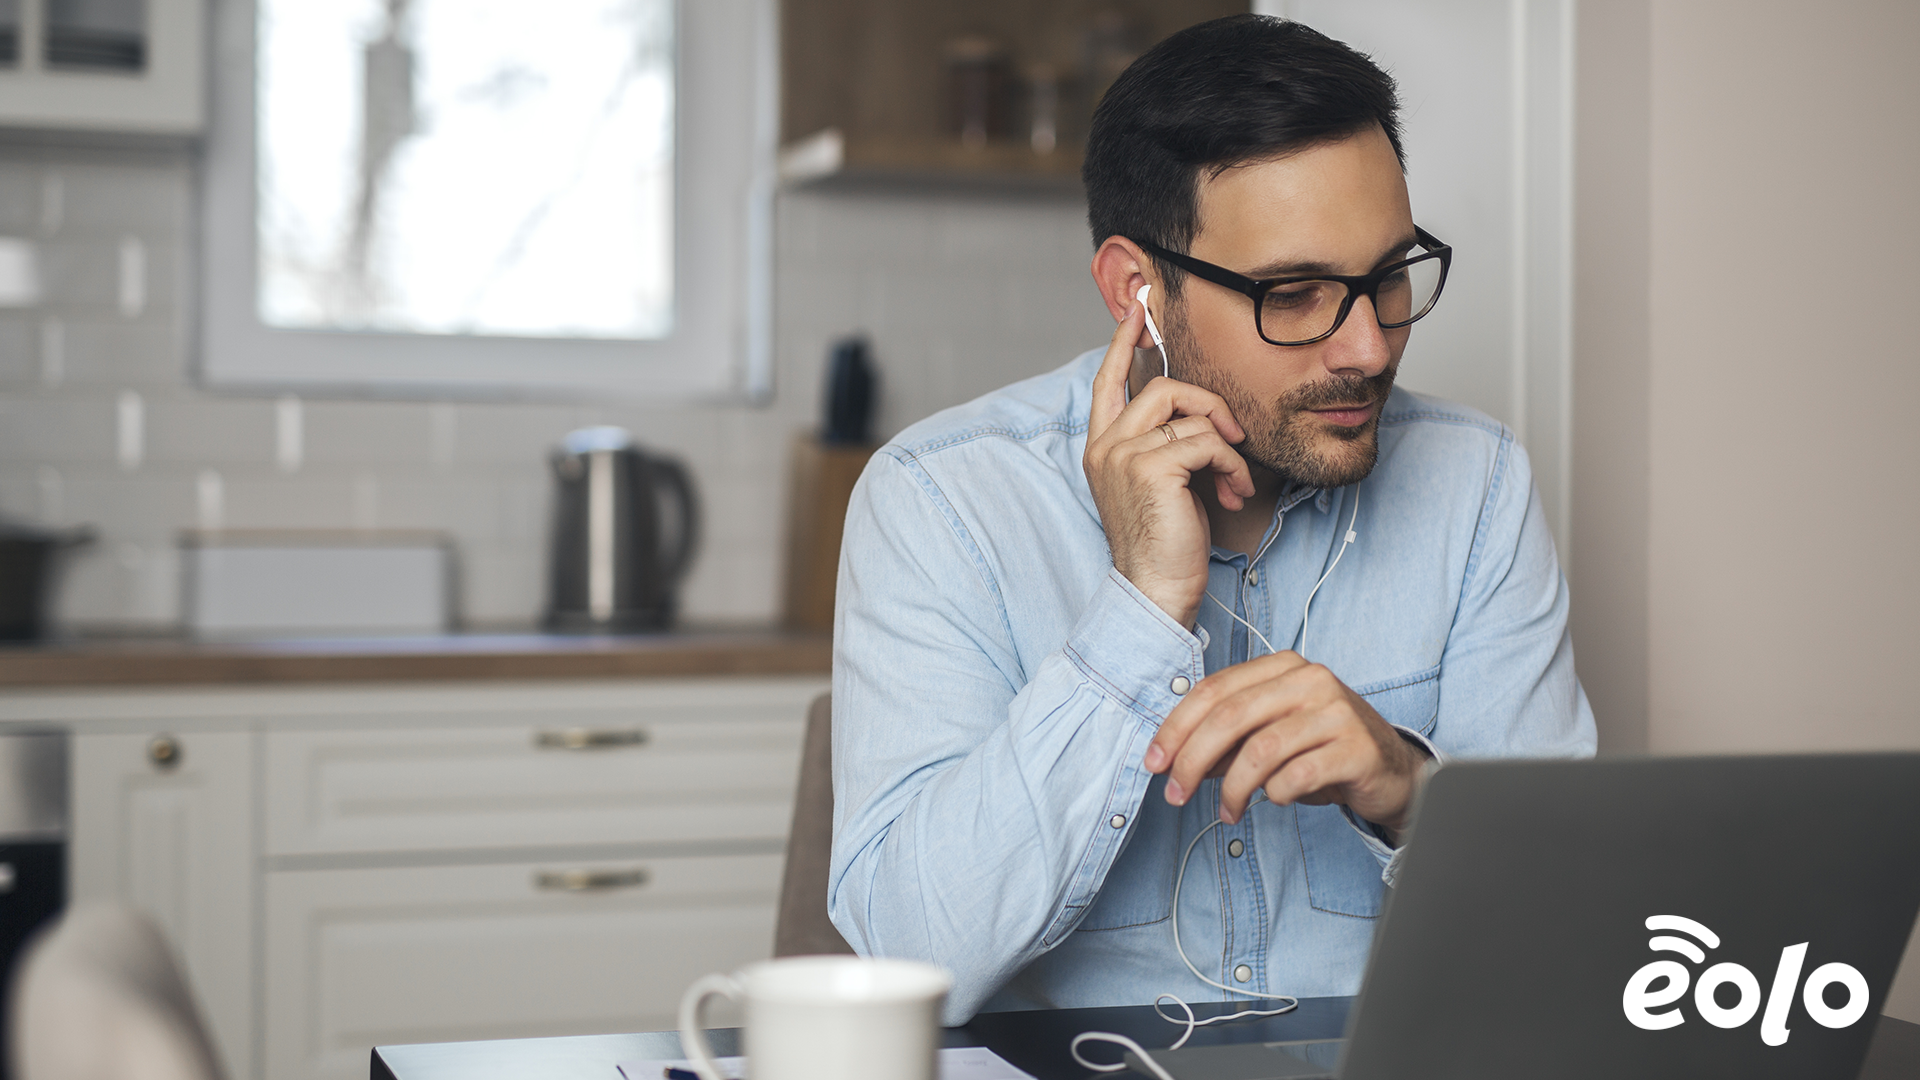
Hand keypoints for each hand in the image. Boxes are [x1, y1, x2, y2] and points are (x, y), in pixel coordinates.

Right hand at [1084, 301, 1255, 627]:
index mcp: (1101, 448)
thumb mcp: (1163, 484)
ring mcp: (1123, 454)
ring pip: (1191, 413)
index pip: (1107, 381)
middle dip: (1208, 404)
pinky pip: (1208, 441)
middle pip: (1161, 386)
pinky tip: (1234, 493)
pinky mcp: (1150, 466)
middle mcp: (1105, 446)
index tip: (1139, 309)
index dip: (1124, 342)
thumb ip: (1166, 443)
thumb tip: (1199, 411)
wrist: (1156, 591)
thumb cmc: (1168, 544)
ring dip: (1228, 446)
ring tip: (1235, 479)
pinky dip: (1233, 466)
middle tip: (1234, 437)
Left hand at [1142, 650, 1427, 830]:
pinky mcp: (1356, 748)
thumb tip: (1174, 758)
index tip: (1154, 762)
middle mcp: (1310, 679)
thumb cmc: (1323, 749)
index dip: (1176, 728)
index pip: (1214, 690)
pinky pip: (1297, 776)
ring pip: (1260, 750)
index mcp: (1282, 666)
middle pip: (1230, 716)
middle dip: (1192, 760)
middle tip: (1176, 794)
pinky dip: (1277, 794)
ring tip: (1229, 811)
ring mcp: (1336, 711)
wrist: (1393, 770)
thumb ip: (1226, 740)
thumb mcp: (1270, 736)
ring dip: (1234, 789)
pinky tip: (1277, 801)